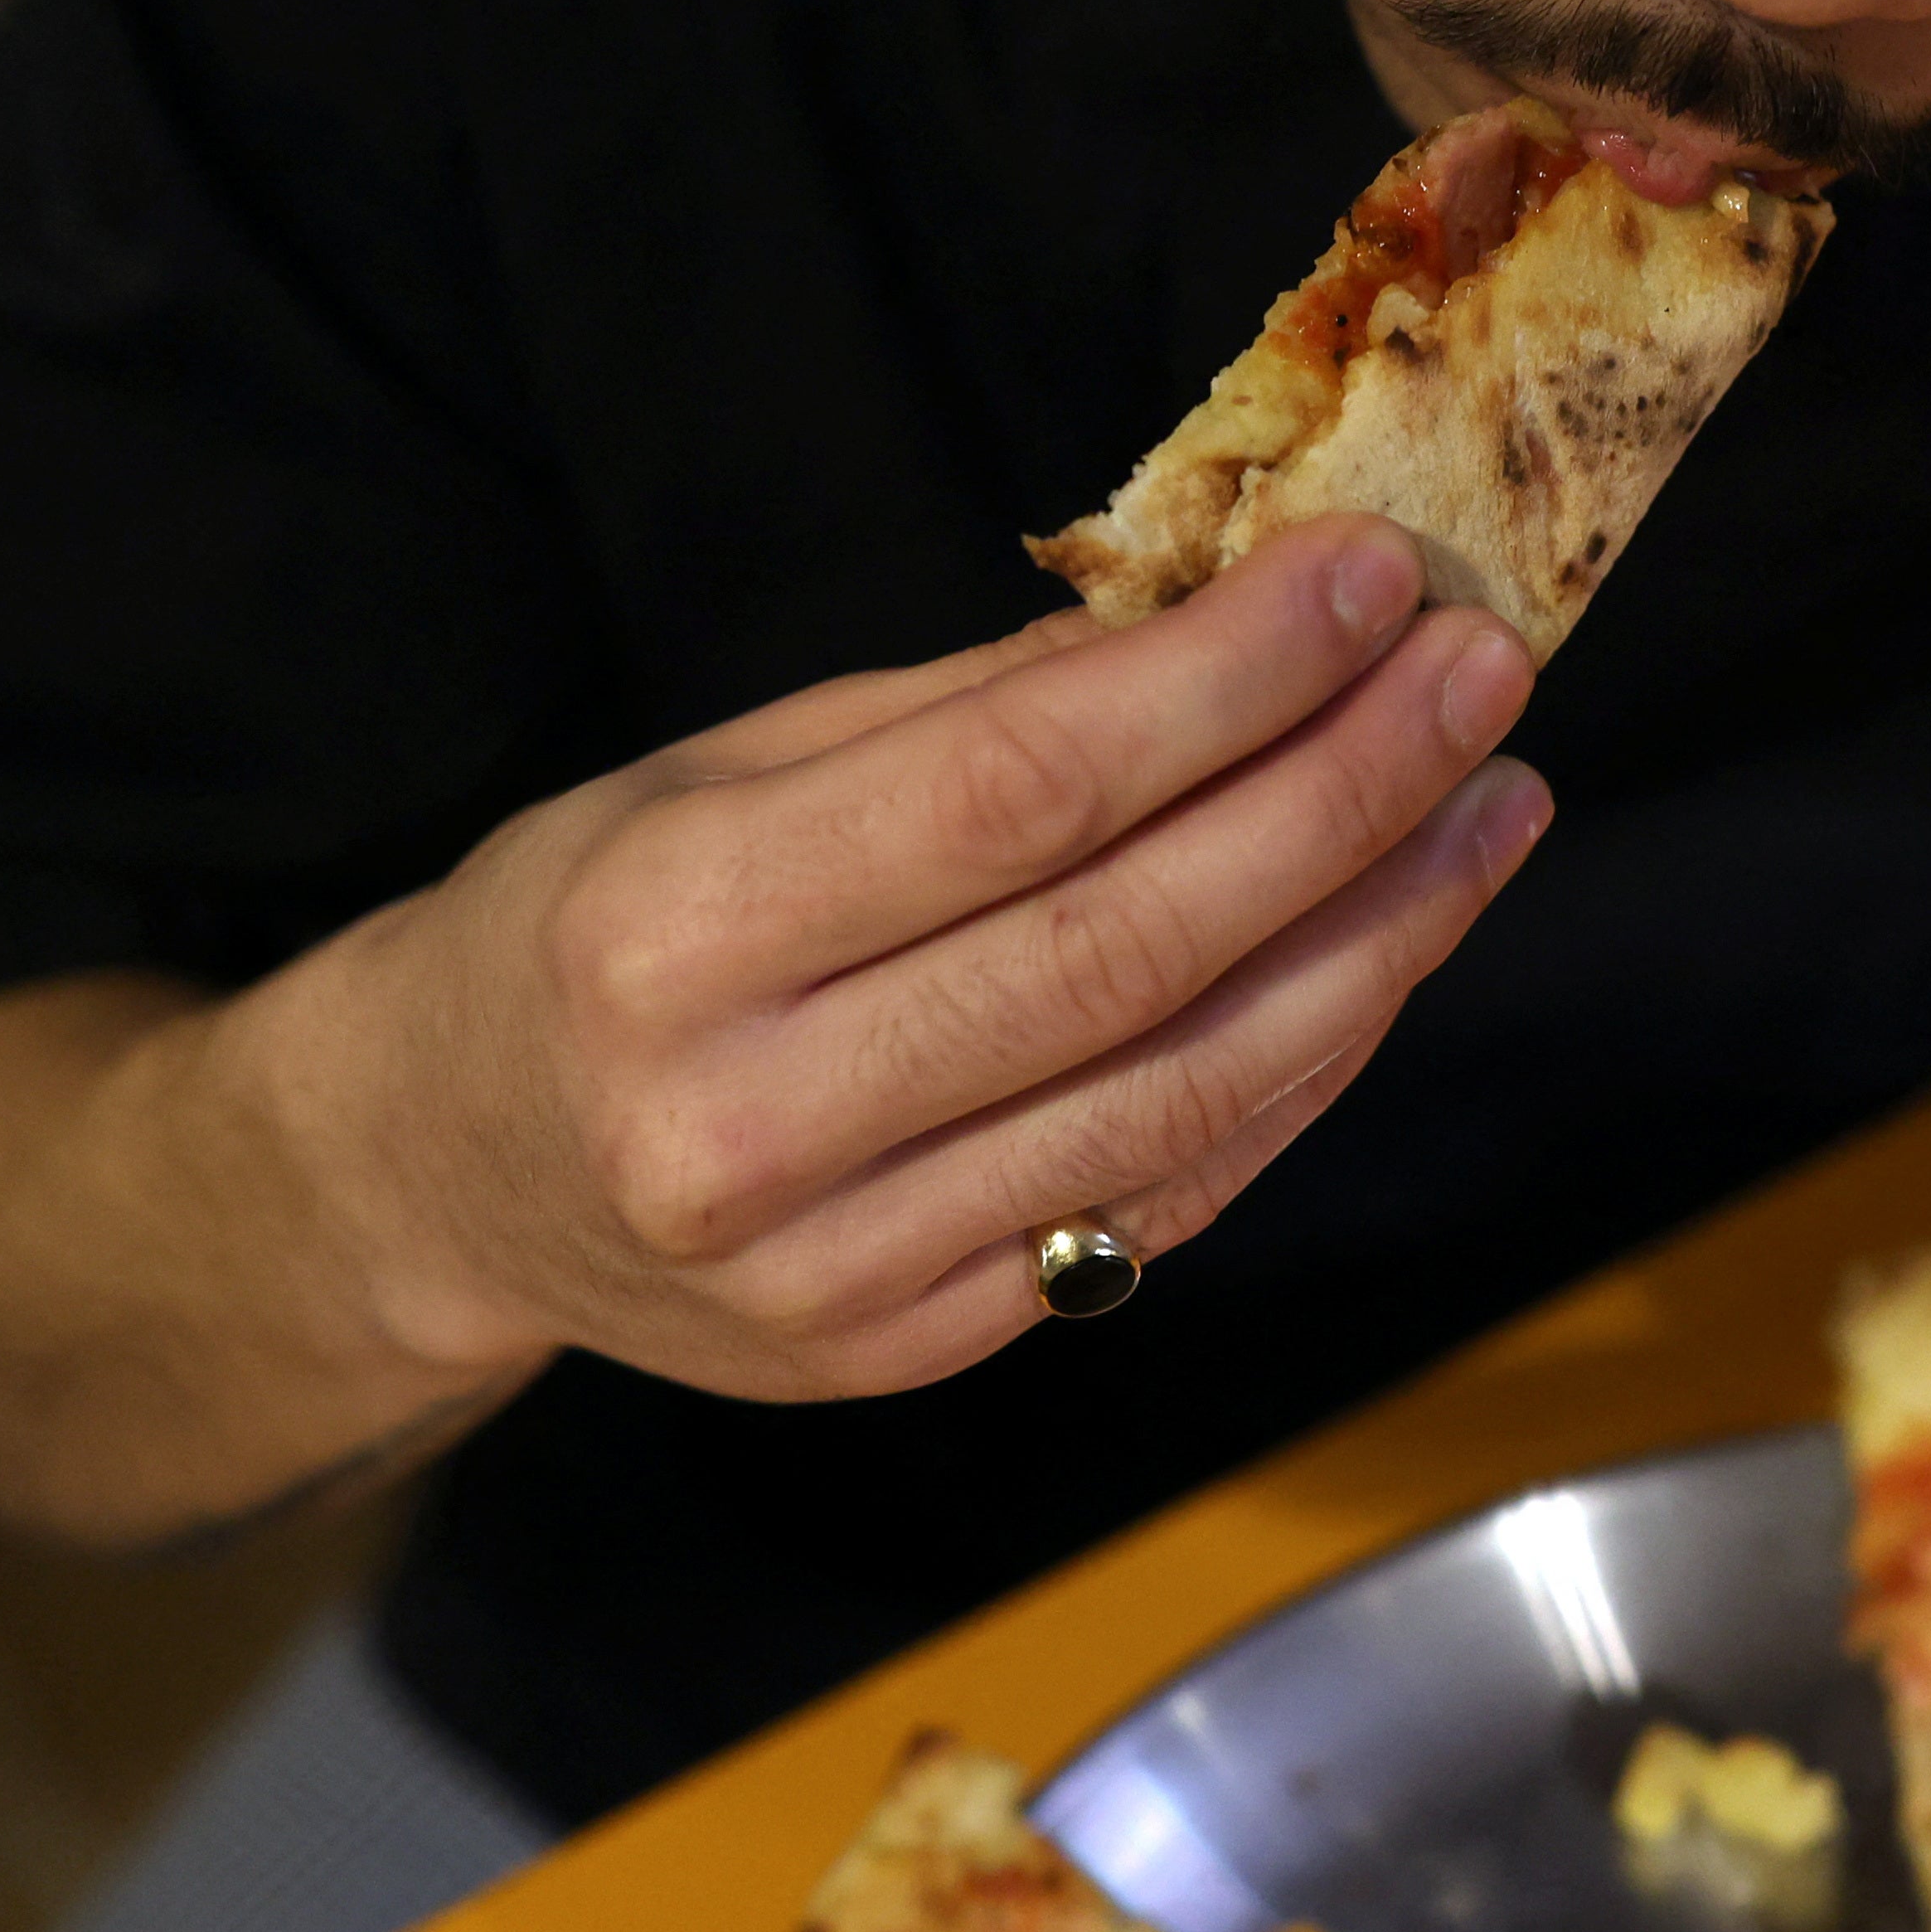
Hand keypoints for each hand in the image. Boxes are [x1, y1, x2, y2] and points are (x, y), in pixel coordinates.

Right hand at [261, 516, 1545, 1403]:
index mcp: (673, 930)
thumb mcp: (722, 769)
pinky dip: (1302, 1069)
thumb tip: (1226, 611)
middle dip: (1345, 794)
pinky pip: (1164, 1197)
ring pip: (1182, 1088)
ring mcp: (835, 1270)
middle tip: (1484, 677)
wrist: (436, 1173)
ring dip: (1377, 938)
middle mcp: (747, 1122)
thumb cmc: (589, 923)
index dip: (1224, 682)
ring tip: (1494, 808)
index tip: (1371, 581)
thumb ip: (968, 714)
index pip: (1018, 791)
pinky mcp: (910, 1350)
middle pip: (1130, 946)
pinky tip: (1390, 952)